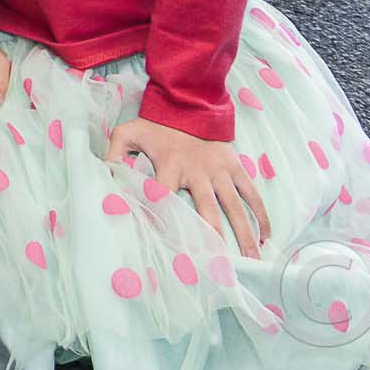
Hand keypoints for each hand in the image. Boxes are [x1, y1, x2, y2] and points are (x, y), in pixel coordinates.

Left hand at [107, 116, 269, 257]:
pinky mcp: (234, 167)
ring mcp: (219, 171)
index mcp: (170, 166)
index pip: (163, 197)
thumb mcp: (128, 133)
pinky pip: (250, 193)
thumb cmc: (156, 125)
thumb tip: (103, 175)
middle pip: (207, 211)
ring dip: (244, 233)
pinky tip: (265, 236)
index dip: (162, 219)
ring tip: (250, 259)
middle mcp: (197, 172)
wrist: (188, 103)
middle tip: (218, 266)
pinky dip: (260, 214)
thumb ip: (115, 154)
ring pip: (234, 207)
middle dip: (212, 239)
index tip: (164, 245)